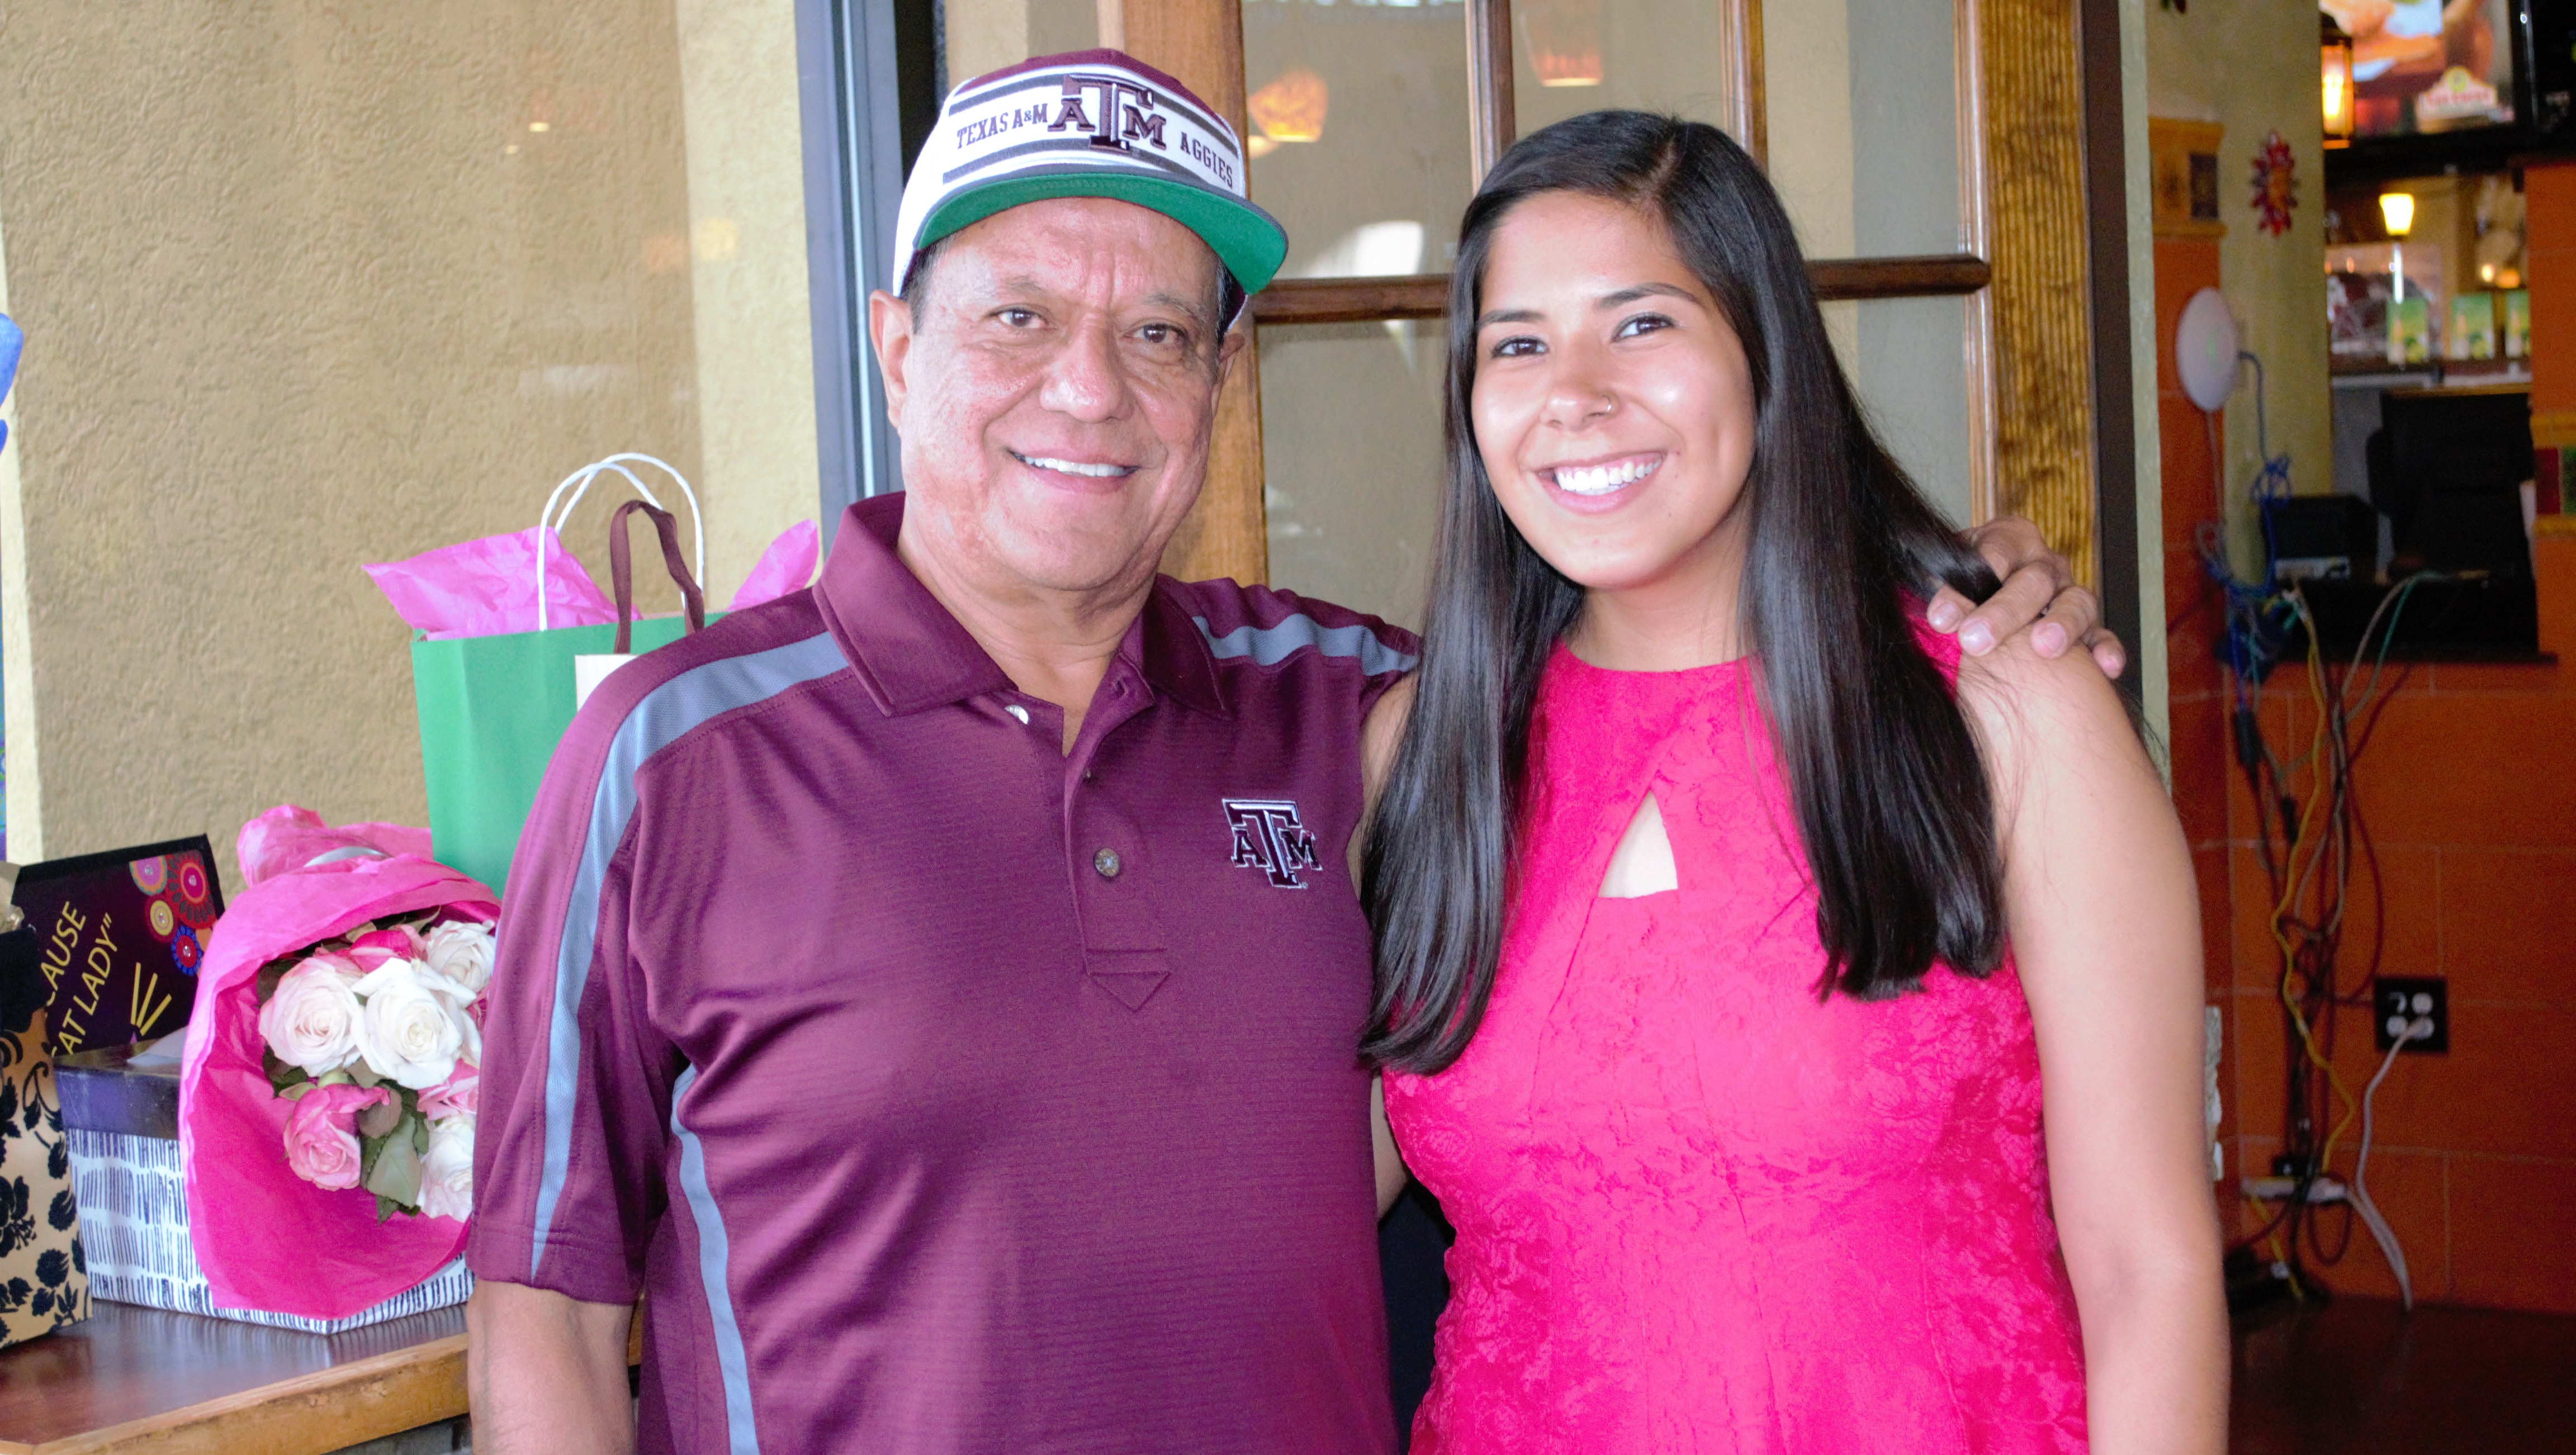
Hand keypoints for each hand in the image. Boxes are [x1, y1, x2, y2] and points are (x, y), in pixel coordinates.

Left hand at [1927, 517, 2126, 678]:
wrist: (1986, 599)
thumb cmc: (1962, 588)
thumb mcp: (1944, 578)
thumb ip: (1936, 590)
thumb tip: (1927, 615)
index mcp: (2009, 539)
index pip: (1992, 554)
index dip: (1966, 586)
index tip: (1940, 618)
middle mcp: (2044, 564)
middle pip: (2033, 580)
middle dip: (2003, 611)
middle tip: (1975, 641)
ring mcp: (2069, 594)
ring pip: (2076, 602)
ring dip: (2062, 624)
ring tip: (2044, 648)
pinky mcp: (2088, 627)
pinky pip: (2103, 635)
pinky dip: (2106, 649)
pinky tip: (2105, 667)